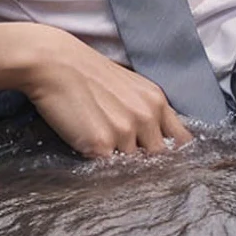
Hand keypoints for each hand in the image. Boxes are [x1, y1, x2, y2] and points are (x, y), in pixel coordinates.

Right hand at [18, 26, 192, 157]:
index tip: (165, 164)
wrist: (54, 64)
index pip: (181, 140)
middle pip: (159, 158)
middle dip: (147, 166)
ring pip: (132, 168)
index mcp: (156, 100)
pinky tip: (90, 155)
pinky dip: (101, 170)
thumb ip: (145, 111)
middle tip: (126, 162)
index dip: (175, 156)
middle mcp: (146, 116)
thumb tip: (153, 140)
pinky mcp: (100, 144)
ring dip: (120, 168)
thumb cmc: (87, 74)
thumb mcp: (129, 87)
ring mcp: (124, 131)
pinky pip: (107, 171)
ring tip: (102, 154)